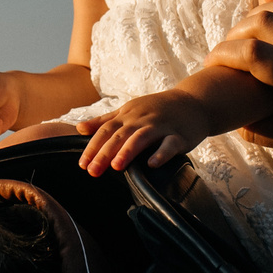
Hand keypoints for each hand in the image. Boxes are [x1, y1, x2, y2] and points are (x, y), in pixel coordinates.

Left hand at [76, 90, 217, 175]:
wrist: (193, 102)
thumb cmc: (157, 108)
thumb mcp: (129, 110)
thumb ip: (104, 120)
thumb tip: (79, 129)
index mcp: (128, 115)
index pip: (106, 130)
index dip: (93, 146)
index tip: (82, 164)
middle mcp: (142, 119)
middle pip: (120, 135)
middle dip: (105, 153)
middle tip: (92, 171)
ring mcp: (161, 126)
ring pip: (142, 137)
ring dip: (128, 151)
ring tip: (117, 166)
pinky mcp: (179, 135)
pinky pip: (170, 144)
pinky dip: (161, 154)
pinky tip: (152, 164)